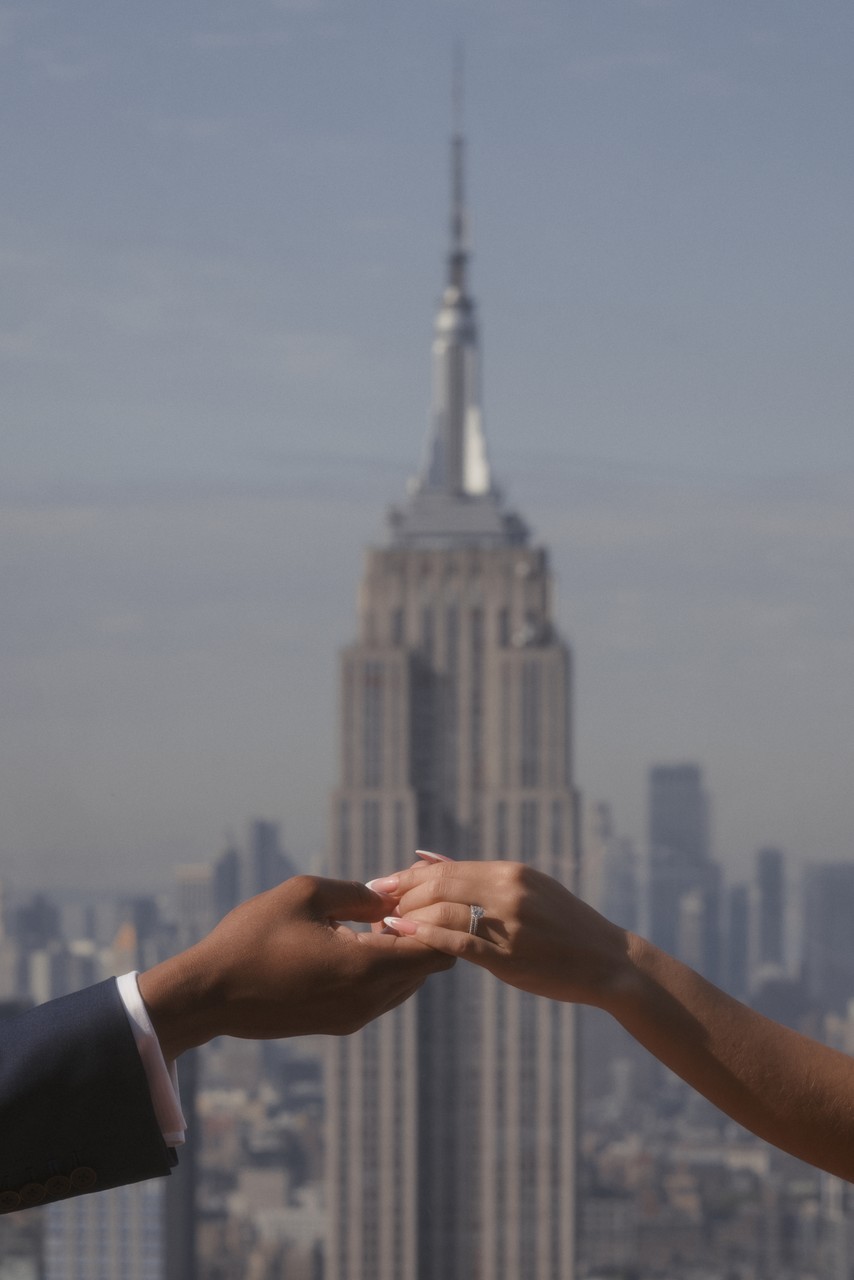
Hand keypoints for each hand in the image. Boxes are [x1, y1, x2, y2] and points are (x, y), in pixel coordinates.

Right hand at [138, 875, 453, 1058]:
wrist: (210, 994)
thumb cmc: (253, 937)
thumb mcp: (306, 895)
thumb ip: (358, 893)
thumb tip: (389, 898)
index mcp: (367, 968)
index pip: (437, 949)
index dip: (434, 916)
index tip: (414, 891)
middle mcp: (369, 1000)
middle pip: (426, 967)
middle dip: (420, 931)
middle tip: (396, 898)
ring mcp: (354, 1017)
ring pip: (405, 982)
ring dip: (400, 950)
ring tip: (374, 915)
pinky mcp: (339, 1023)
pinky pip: (381, 993)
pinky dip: (381, 966)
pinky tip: (354, 938)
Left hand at [375, 859, 630, 1007]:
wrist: (609, 962)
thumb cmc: (563, 928)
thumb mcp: (526, 890)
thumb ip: (476, 876)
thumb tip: (425, 856)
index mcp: (510, 872)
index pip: (444, 868)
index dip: (407, 877)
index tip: (380, 884)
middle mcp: (507, 890)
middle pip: (438, 885)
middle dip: (400, 894)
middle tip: (373, 905)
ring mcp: (509, 922)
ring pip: (443, 910)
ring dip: (407, 916)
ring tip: (383, 925)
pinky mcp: (510, 955)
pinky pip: (459, 942)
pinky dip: (426, 936)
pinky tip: (404, 936)